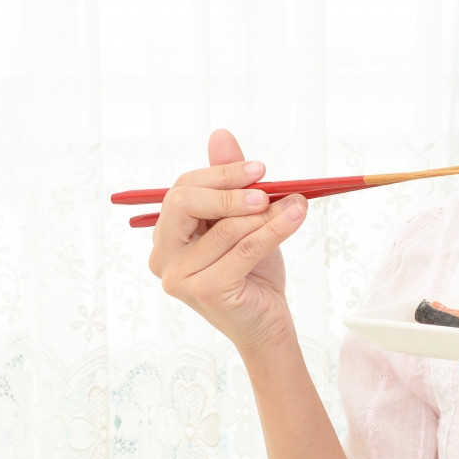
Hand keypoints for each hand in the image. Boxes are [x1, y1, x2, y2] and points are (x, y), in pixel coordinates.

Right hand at [149, 128, 308, 351]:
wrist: (267, 323)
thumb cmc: (253, 272)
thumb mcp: (242, 221)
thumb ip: (229, 182)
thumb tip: (220, 134)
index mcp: (165, 236)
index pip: (181, 190)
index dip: (219, 174)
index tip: (259, 169)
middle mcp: (162, 257)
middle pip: (184, 202)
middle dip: (227, 189)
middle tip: (266, 186)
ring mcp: (179, 278)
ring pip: (226, 227)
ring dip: (266, 212)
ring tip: (296, 204)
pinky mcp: (206, 291)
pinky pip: (245, 248)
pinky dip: (275, 228)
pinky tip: (296, 216)